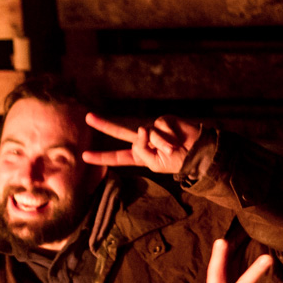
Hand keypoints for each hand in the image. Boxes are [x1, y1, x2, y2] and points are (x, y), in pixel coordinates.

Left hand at [82, 113, 200, 173]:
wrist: (197, 152)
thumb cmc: (177, 161)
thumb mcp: (155, 164)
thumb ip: (142, 150)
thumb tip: (140, 129)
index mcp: (139, 155)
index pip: (118, 157)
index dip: (102, 157)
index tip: (85, 156)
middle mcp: (143, 140)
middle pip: (119, 132)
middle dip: (104, 125)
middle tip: (87, 117)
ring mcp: (152, 129)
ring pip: (145, 135)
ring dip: (161, 144)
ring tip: (174, 149)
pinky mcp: (163, 120)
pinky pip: (158, 128)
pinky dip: (167, 136)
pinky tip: (177, 139)